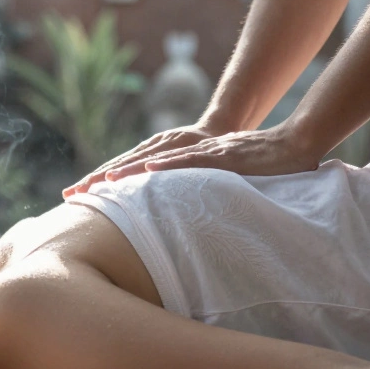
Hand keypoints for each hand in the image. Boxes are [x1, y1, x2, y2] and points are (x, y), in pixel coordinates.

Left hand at [62, 124, 319, 196]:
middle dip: (103, 179)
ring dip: (129, 171)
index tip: (78, 198)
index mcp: (183, 161)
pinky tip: (148, 170)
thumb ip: (200, 198)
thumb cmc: (261, 167)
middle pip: (138, 166)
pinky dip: (168, 165)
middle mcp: (188, 152)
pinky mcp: (222, 155)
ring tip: (101, 183)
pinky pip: (190, 161)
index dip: (107, 183)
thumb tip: (181, 223)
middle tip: (73, 194)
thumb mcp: (222, 186)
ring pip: (159, 161)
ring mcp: (204, 152)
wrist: (296, 144)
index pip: (137, 172)